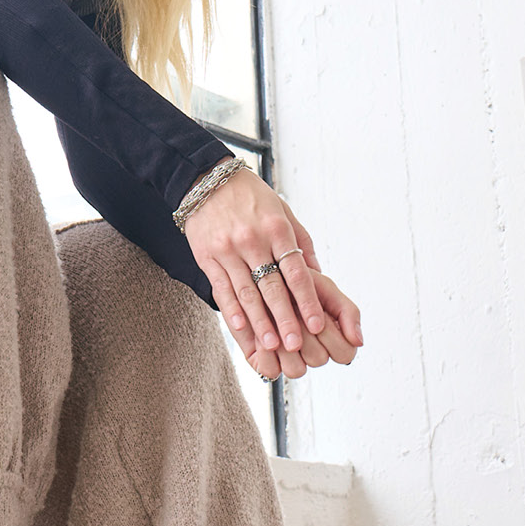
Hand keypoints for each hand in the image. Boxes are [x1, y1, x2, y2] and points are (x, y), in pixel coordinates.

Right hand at [183, 164, 363, 360]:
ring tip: (271, 345)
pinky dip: (232, 310)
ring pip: (246, 293)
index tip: (317, 323)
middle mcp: (252, 240)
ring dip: (259, 322)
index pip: (295, 271)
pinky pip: (221, 288)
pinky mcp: (207, 257)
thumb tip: (318, 272)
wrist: (206, 180)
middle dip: (285, 318)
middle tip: (295, 344)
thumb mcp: (282, 210)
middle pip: (271, 287)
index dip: (307, 300)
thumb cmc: (251, 197)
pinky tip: (241, 328)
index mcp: (276, 228)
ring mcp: (228, 249)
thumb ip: (301, 241)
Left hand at [247, 272, 361, 380]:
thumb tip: (358, 341)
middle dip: (306, 333)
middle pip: (319, 359)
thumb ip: (348, 312)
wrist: (259, 276)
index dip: (332, 336)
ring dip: (285, 344)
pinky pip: (269, 370)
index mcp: (331, 338)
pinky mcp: (265, 363)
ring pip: (296, 370)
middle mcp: (311, 352)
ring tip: (276, 321)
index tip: (318, 316)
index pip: (344, 354)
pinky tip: (262, 331)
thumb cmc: (295, 283)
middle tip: (294, 312)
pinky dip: (264, 350)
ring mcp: (288, 360)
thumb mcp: (326, 289)